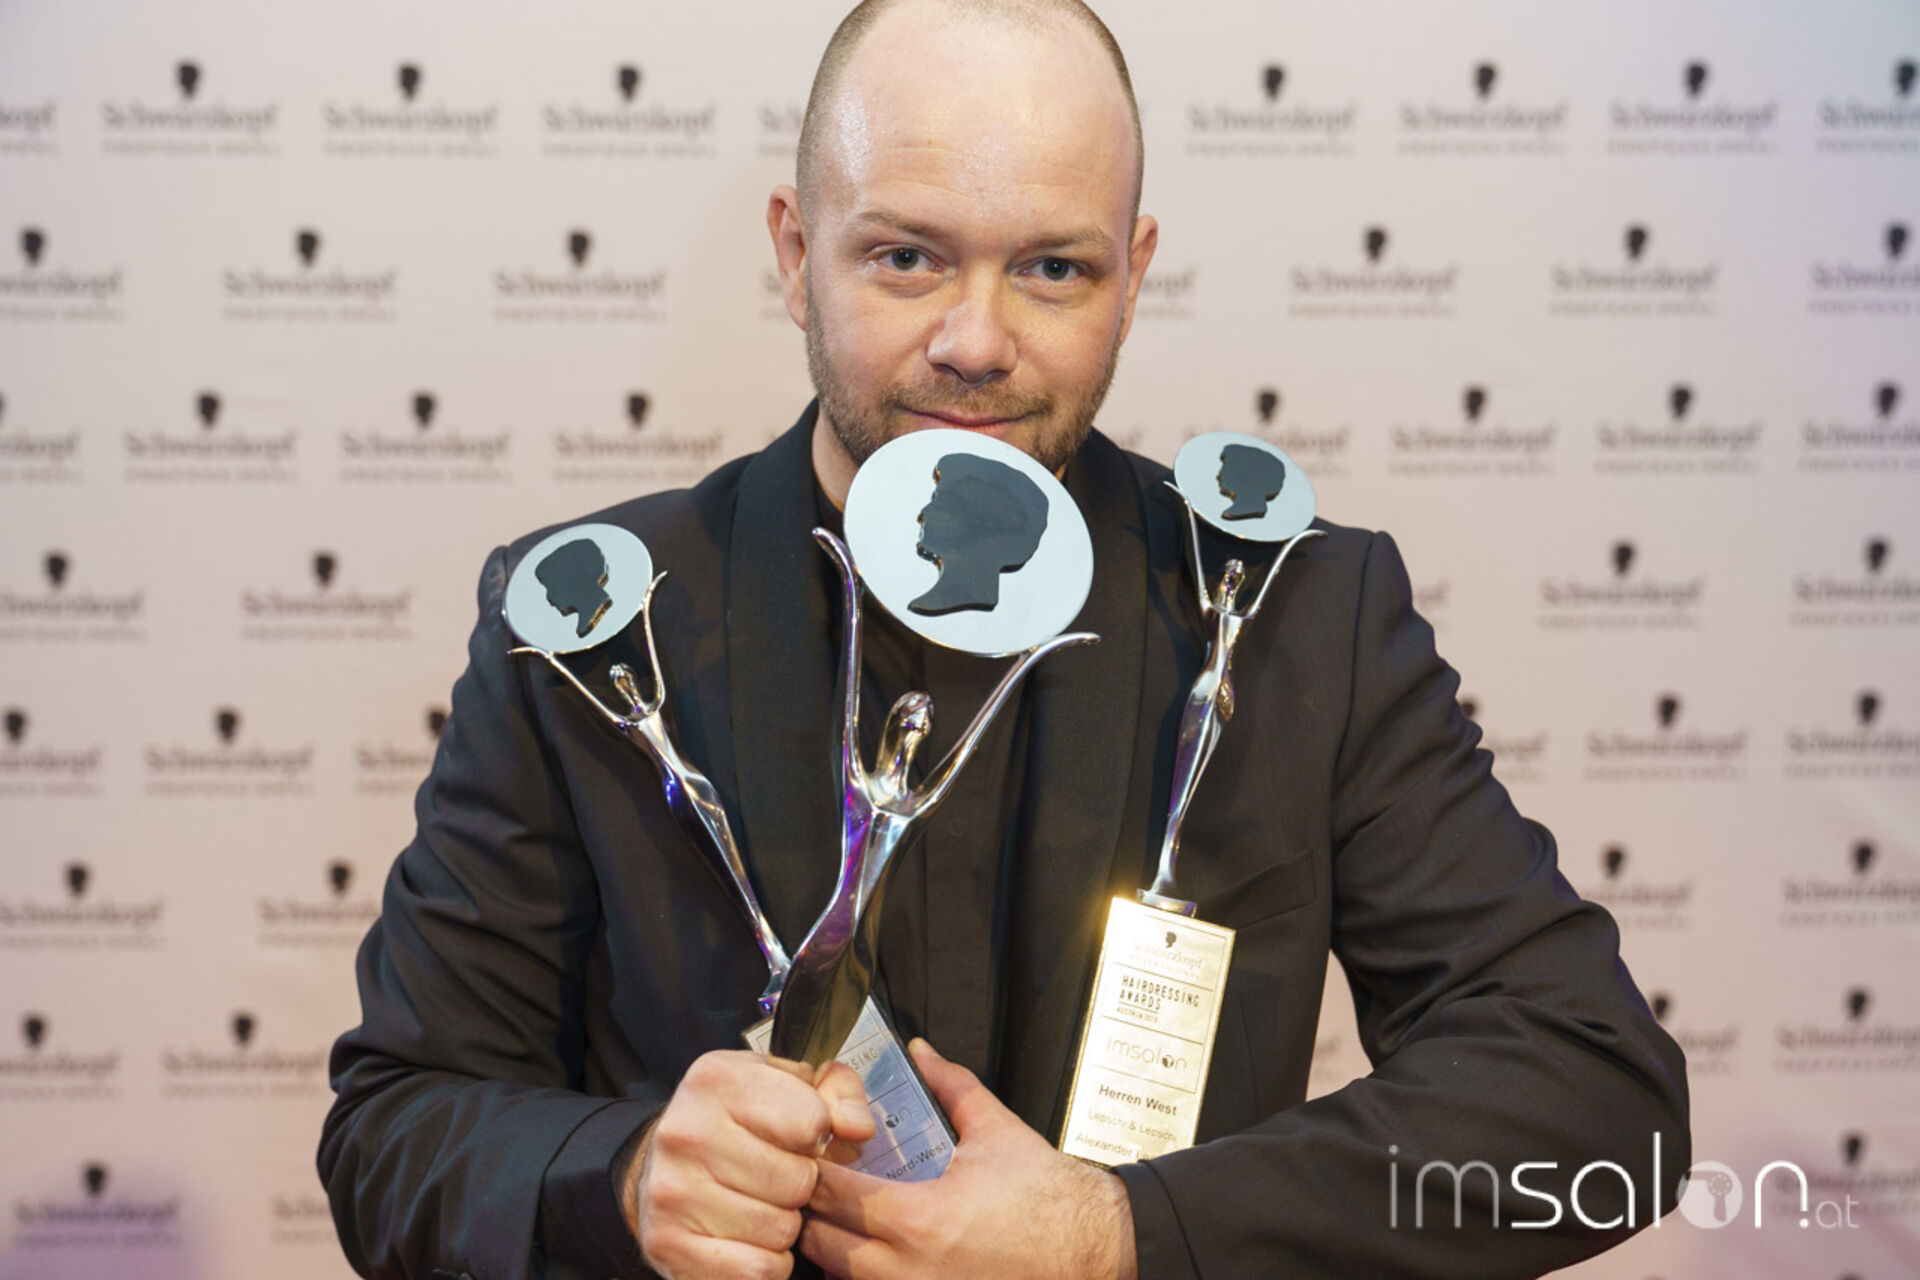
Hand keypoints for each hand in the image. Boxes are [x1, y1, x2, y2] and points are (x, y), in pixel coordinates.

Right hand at [622, 1049, 876, 1279]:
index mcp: (718, 1080)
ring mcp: (671, 1192)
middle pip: (798, 1181)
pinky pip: (758, 1270)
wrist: (666, 1164)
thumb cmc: (744, 1123)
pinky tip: (748, 1237)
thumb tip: (858, 1129)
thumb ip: (839, 1095)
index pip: (811, 1122)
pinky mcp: (668, 1245)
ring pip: (781, 1230)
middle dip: (801, 1185)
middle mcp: (686, 1132)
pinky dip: (767, 1263)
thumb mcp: (792, 1087)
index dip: (818, 1136)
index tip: (799, 1138)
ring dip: (784, 1225)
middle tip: (778, 1177)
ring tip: (761, 1203)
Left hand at [800, 1039, 1137, 1279]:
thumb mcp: (996, 1131)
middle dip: (809, 1212)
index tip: (810, 1154)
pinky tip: (879, 1253)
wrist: (1096, 1251)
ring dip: (833, 1249)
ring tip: (845, 1221)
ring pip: (838, 1278)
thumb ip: (949, 1085)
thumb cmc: (1052, 1201)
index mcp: (917, 1218)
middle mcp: (907, 1270)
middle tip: (817, 1187)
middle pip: (816, 1244)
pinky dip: (863, 1275)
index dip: (808, 1170)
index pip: (826, 1193)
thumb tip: (921, 1052)